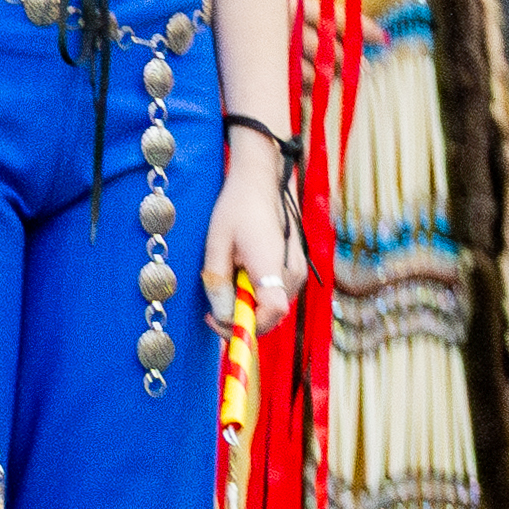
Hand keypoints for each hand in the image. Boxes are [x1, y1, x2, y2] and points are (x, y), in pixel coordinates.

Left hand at [207, 136, 303, 340]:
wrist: (263, 182)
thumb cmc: (237, 208)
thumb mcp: (217, 243)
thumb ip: (218, 281)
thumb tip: (222, 315)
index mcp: (272, 265)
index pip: (271, 313)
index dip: (245, 326)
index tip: (216, 320)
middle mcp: (292, 273)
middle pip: (270, 315)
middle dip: (240, 318)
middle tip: (211, 309)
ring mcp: (298, 271)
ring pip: (272, 305)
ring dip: (247, 304)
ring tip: (226, 281)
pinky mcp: (295, 268)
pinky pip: (275, 292)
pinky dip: (256, 293)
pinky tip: (239, 274)